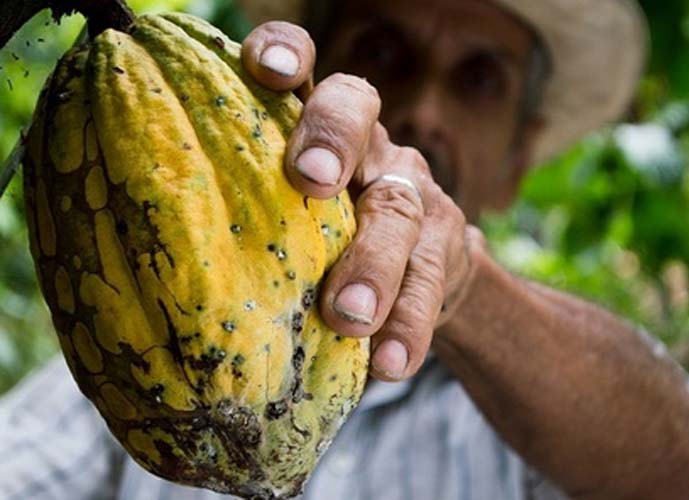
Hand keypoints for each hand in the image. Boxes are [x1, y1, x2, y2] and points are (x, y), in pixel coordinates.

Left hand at [243, 22, 480, 381]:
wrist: (419, 274)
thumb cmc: (323, 243)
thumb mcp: (286, 215)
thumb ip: (244, 212)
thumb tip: (141, 262)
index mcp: (316, 126)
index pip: (304, 68)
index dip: (286, 53)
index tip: (264, 69)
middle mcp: (368, 144)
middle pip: (358, 112)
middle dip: (333, 139)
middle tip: (309, 180)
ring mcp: (412, 192)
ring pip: (399, 209)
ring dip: (374, 263)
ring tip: (349, 316)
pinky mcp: (445, 248)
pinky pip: (430, 283)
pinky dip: (409, 325)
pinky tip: (391, 363)